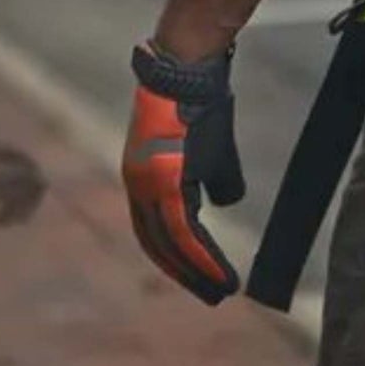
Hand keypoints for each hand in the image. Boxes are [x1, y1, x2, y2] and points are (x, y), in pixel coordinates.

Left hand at [123, 42, 245, 304]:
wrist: (190, 69)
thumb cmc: (202, 104)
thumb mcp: (213, 151)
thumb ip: (215, 182)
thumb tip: (225, 204)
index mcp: (145, 180)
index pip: (157, 231)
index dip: (180, 258)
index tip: (204, 279)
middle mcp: (139, 186)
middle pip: (159, 244)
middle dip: (187, 274)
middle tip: (212, 296)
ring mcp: (147, 183)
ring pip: (169, 243)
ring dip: (195, 272)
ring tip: (219, 291)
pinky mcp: (162, 178)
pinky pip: (180, 229)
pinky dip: (200, 255)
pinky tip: (219, 270)